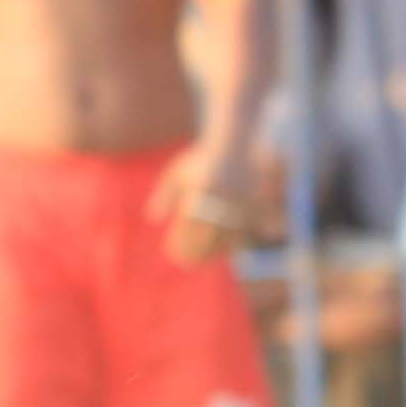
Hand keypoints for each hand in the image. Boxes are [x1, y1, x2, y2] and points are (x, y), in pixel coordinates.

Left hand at [147, 141, 264, 264]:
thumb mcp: (178, 173)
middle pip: (207, 237)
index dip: (181, 244)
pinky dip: (232, 245)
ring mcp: (238, 204)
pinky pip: (244, 233)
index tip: (173, 253)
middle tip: (187, 262)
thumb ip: (165, 195)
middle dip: (196, 252)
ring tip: (203, 258)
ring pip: (226, 238)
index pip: (188, 227)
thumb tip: (153, 219)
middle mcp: (220, 199)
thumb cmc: (202, 160)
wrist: (234, 144)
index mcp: (200, 192)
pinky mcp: (253, 207)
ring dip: (214, 252)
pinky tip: (223, 250)